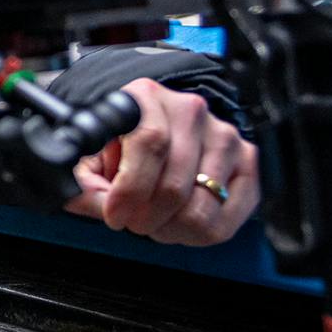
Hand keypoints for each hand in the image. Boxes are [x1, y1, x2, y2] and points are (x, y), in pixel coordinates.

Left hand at [67, 78, 257, 246]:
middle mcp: (190, 110)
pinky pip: (227, 218)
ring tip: (154, 221)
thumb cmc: (118, 146)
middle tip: (133, 222)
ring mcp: (224, 134)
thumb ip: (85, 184)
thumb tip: (102, 208)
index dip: (131, 190)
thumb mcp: (88, 158)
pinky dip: (199, 234)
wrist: (151, 131)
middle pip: (175, 184)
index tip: (115, 216)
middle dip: (147, 218)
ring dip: (171, 228)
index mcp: (146, 98)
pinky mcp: (246, 161)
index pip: (150, 143)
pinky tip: (179, 224)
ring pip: (202, 206)